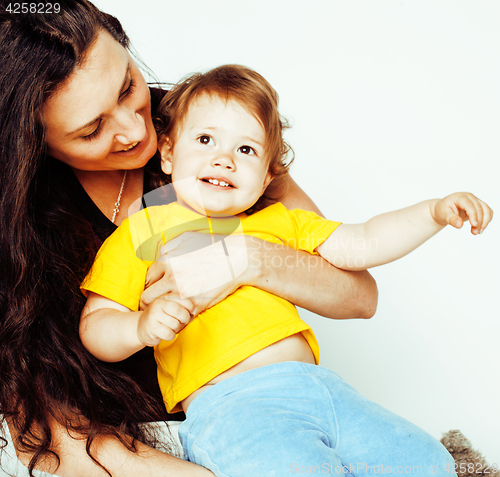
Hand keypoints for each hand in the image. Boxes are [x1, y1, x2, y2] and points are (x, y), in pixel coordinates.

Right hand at [137, 296, 193, 346]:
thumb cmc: (162, 319)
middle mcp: (158, 303)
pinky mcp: (151, 327)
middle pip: (179, 311)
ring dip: (176, 329)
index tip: (190, 312)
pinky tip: (166, 333)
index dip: (190, 307)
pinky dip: (171, 336)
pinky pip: (169, 333)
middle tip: (182, 322)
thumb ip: (184, 308)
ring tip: (171, 328)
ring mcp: (153, 315)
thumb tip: (194, 311)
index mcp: (166, 297)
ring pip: (175, 324)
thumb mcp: (172, 309)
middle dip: (185, 319)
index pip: (183, 299)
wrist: (141, 327)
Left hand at [140, 232, 256, 315]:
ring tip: (166, 314)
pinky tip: (180, 316)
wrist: (238, 258)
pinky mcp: (197, 305)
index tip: (153, 290)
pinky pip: (179, 317)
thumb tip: (157, 253)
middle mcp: (172, 278)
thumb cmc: (213, 246)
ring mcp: (184, 293)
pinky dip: (178, 318)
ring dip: (162, 312)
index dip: (149, 285)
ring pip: (162, 309)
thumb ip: (168, 246)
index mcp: (167, 261)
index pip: (147, 279)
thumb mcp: (187, 238)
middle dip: (149, 301)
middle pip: (149, 297)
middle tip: (153, 305)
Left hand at [431, 192, 492, 233]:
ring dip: (484, 222)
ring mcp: (475, 201)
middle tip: (474, 232)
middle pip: (479, 208)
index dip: (473, 215)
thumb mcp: (443, 215)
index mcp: (460, 197)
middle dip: (479, 221)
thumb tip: (459, 225)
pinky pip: (488, 212)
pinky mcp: (479, 206)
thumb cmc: (442, 210)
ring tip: (477, 232)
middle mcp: (469, 197)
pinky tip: (480, 228)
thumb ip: (451, 219)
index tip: (474, 225)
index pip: (469, 205)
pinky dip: (486, 220)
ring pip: (486, 210)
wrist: (444, 209)